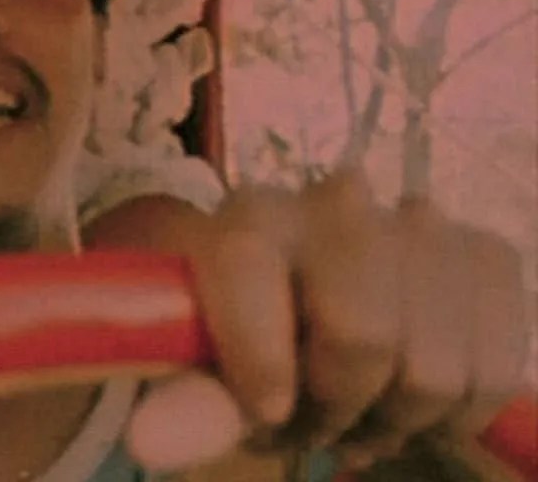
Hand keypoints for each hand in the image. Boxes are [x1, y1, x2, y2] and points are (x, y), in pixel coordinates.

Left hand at [89, 171, 528, 471]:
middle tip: (302, 423)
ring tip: (348, 412)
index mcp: (250, 215)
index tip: (264, 410)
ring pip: (431, 370)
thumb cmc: (243, 335)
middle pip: (362, 337)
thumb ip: (184, 398)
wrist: (306, 295)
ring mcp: (420, 224)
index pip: (248, 267)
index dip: (259, 359)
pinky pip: (491, 373)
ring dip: (387, 421)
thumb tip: (153, 442)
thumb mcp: (198, 367)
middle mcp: (337, 202)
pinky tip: (400, 397)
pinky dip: (446, 415)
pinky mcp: (485, 258)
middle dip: (329, 408)